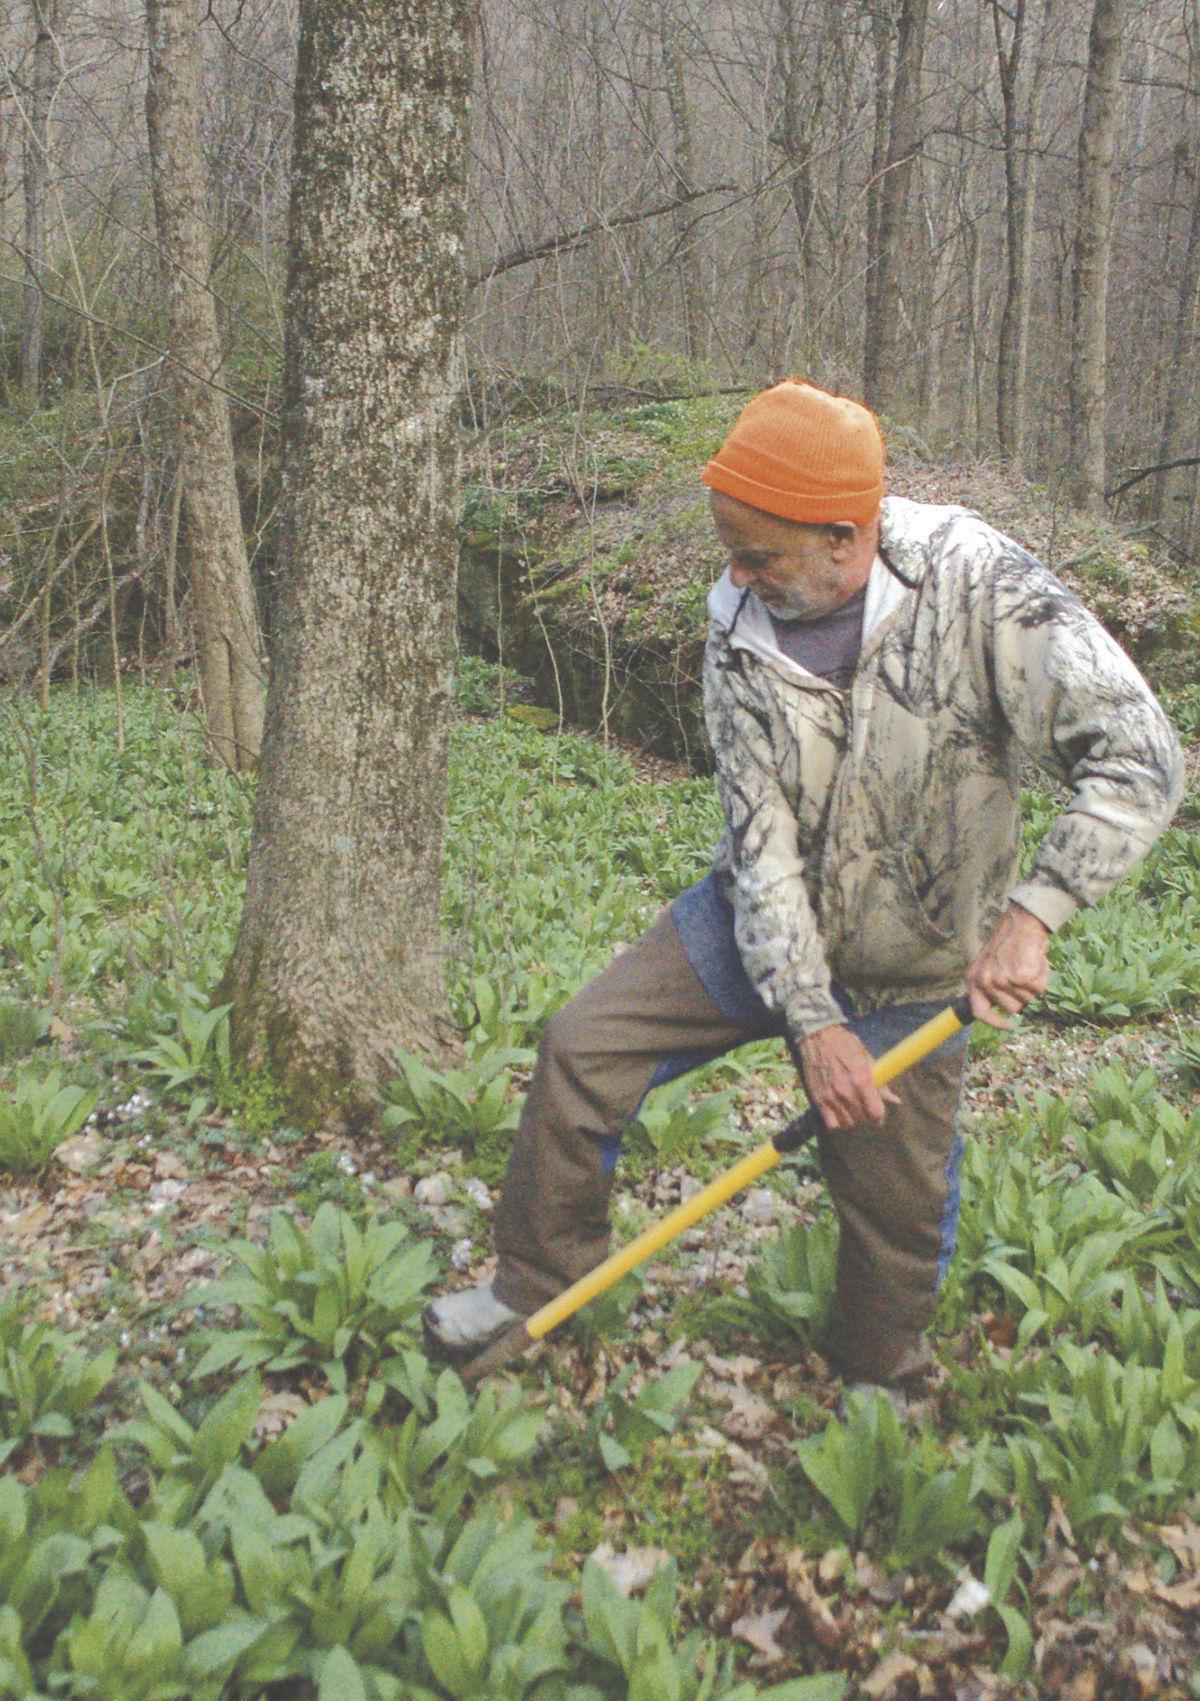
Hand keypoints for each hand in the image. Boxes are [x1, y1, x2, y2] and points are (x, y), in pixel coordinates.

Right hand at [799, 1024, 899, 1130]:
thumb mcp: (867, 1058)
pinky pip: (831, 1123)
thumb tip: (895, 1101)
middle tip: (863, 1106)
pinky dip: (836, 1121)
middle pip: (862, 1119)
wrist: (818, 1037)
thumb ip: (880, 1082)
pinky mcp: (818, 1099)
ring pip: (847, 1123)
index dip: (879, 1117)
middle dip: (865, 1115)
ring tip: (850, 1108)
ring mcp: (831, 1097)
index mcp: (862, 1080)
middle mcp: (846, 1091)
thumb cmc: (845, 1045)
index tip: (878, 1115)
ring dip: (851, 1118)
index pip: (876, 1112)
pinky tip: (838, 1110)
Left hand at [964, 901, 1050, 1028]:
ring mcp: (1002, 980)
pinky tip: (1035, 962)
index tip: (1010, 1027)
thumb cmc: (1009, 943)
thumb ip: (991, 986)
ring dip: (1032, 986)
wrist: (1022, 921)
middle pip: (1012, 1009)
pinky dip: (1042, 978)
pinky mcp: (1021, 977)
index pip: (979, 1012)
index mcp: (973, 979)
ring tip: (1027, 965)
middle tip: (1022, 974)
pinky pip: (1039, 990)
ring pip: (1027, 1001)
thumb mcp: (989, 964)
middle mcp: (985, 981)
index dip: (996, 1023)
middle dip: (1022, 996)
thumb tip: (1003, 1011)